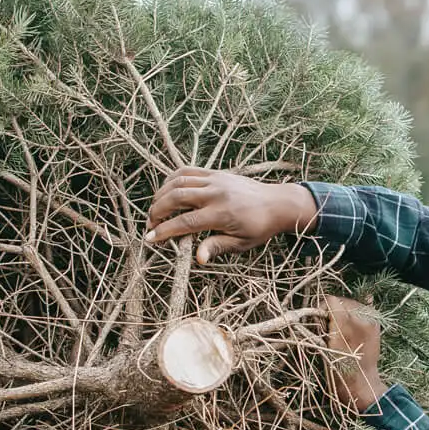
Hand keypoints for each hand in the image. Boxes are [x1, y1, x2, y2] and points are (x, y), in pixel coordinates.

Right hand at [146, 169, 316, 261]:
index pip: (185, 222)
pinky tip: (166, 191)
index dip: (165, 230)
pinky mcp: (215, 172)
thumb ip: (218, 247)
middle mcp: (216, 193)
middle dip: (157, 211)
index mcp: (222, 214)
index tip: (150, 239)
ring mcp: (215, 180)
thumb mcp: (242, 243)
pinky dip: (171, 179)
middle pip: (176, 198)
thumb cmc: (260, 227)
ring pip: (178, 181)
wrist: (278, 203)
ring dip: (161, 195)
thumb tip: (198, 258)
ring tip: (155, 210)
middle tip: (150, 224)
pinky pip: (187, 171)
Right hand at [325, 296, 387, 411]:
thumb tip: (318, 309)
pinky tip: (353, 325)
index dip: (322, 309)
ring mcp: (371, 319)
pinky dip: (356, 314)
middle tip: (331, 328)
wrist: (361, 381)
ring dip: (344, 312)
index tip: (320, 321)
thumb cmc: (338, 368)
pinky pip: (363, 309)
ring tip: (342, 330)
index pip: (330, 300)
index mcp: (345, 324)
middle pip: (341, 300)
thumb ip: (321, 324)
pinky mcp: (376, 323)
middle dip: (333, 311)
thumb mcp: (323, 346)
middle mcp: (360, 318)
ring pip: (351, 303)